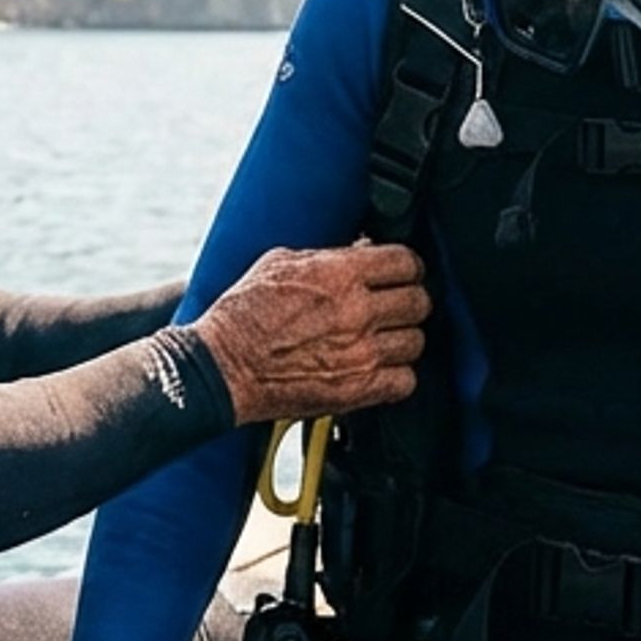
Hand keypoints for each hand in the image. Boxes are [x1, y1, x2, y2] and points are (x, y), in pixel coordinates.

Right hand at [189, 243, 428, 424]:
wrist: (221, 368)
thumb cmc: (243, 315)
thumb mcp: (279, 263)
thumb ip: (328, 256)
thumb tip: (361, 250)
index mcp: (339, 274)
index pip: (406, 262)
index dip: (407, 266)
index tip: (401, 273)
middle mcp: (356, 311)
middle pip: (419, 301)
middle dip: (408, 300)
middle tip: (393, 306)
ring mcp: (360, 353)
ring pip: (416, 341)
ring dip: (402, 339)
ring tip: (383, 339)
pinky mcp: (357, 389)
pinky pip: (406, 381)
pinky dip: (397, 376)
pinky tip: (379, 369)